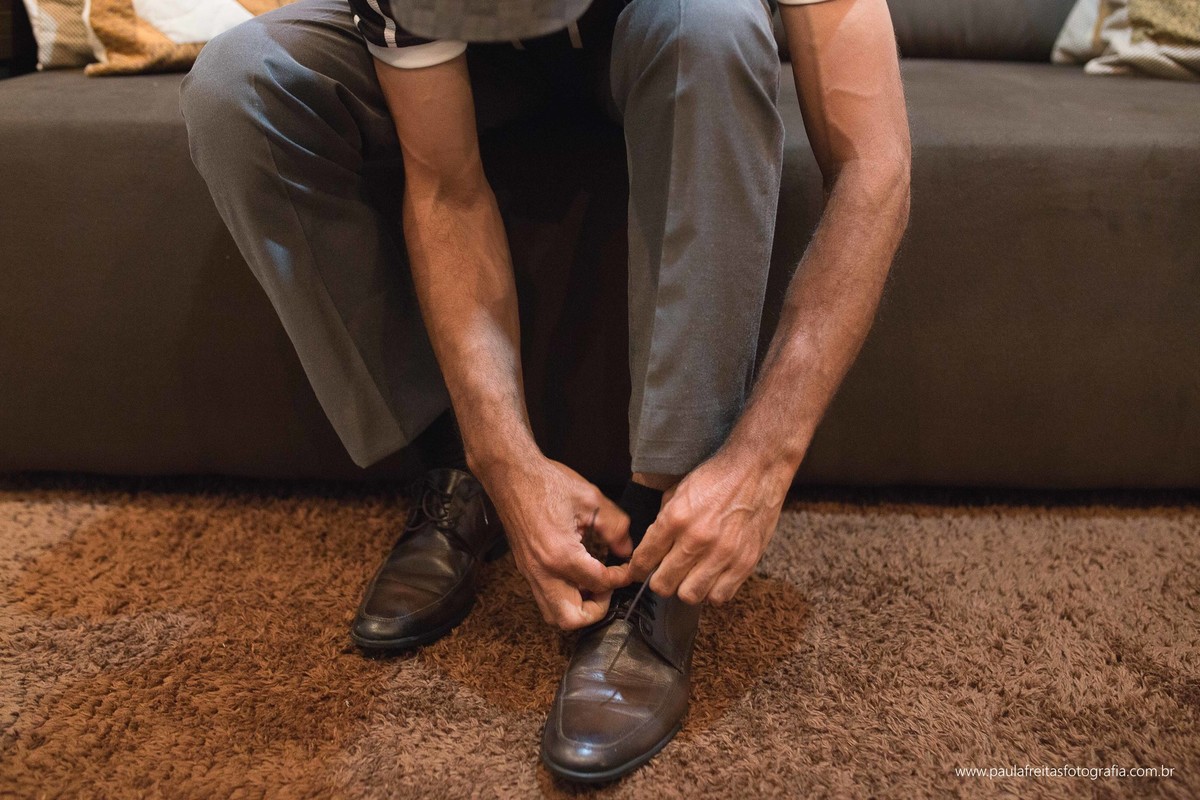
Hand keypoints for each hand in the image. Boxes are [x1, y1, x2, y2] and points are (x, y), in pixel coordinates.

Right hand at [481, 456, 632, 628]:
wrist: (511, 476)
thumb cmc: (548, 483)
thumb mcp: (591, 500)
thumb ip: (615, 527)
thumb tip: (627, 550)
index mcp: (561, 555)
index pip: (599, 583)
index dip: (621, 578)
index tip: (629, 569)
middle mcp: (543, 572)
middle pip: (571, 619)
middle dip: (596, 610)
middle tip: (608, 588)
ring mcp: (531, 573)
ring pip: (554, 615)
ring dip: (578, 608)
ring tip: (593, 585)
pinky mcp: (526, 569)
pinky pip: (546, 598)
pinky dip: (565, 597)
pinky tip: (578, 575)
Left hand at [621, 451, 790, 604]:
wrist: (757, 469)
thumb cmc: (717, 478)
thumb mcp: (678, 491)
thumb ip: (663, 521)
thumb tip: (651, 547)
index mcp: (675, 518)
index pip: (644, 558)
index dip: (636, 569)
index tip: (638, 572)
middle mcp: (697, 539)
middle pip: (663, 584)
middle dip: (659, 580)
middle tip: (665, 573)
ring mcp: (722, 554)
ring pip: (690, 595)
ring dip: (686, 588)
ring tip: (690, 576)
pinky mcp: (745, 562)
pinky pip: (720, 596)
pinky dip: (713, 591)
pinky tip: (712, 577)